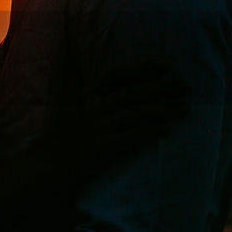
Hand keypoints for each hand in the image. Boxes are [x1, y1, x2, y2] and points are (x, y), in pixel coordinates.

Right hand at [55, 60, 188, 165]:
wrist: (45, 167)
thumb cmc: (55, 139)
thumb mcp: (62, 106)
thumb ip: (69, 84)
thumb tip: (70, 64)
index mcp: (86, 96)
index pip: (119, 76)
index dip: (143, 68)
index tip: (165, 63)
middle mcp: (95, 108)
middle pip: (135, 93)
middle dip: (162, 87)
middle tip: (185, 84)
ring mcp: (100, 127)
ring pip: (138, 113)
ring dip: (165, 109)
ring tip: (185, 108)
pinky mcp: (104, 147)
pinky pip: (133, 137)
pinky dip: (150, 132)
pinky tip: (167, 130)